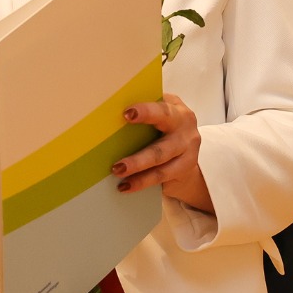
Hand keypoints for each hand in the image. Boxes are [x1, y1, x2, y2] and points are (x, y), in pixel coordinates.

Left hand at [112, 97, 211, 213]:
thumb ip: (141, 114)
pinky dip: (142, 181)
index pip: (160, 106)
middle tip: (120, 153)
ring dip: (137, 165)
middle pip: (161, 141)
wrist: (186, 154)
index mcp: (174, 106)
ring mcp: (187, 147)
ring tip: (117, 170)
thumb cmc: (162, 129)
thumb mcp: (156, 116)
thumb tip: (105, 117)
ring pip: (160, 157)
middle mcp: (184, 124)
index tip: (126, 114)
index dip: (145, 111)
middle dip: (140, 136)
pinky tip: (126, 185)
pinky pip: (161, 175)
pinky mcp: (185, 167)